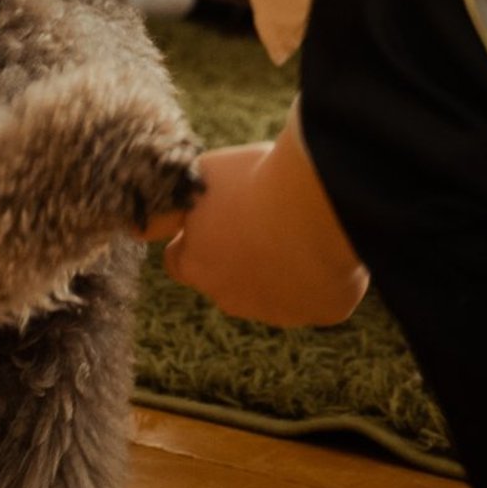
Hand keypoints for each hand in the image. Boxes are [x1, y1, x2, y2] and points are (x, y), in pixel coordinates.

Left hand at [159, 130, 368, 327]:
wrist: (319, 202)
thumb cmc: (256, 181)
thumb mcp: (203, 176)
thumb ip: (179, 202)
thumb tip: (156, 215)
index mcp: (195, 263)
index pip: (178, 261)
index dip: (195, 239)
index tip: (215, 215)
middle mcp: (231, 297)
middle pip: (226, 280)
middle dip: (240, 255)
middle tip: (264, 216)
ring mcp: (278, 311)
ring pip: (275, 292)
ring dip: (281, 267)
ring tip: (300, 225)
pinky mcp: (321, 312)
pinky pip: (319, 293)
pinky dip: (323, 273)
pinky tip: (330, 242)